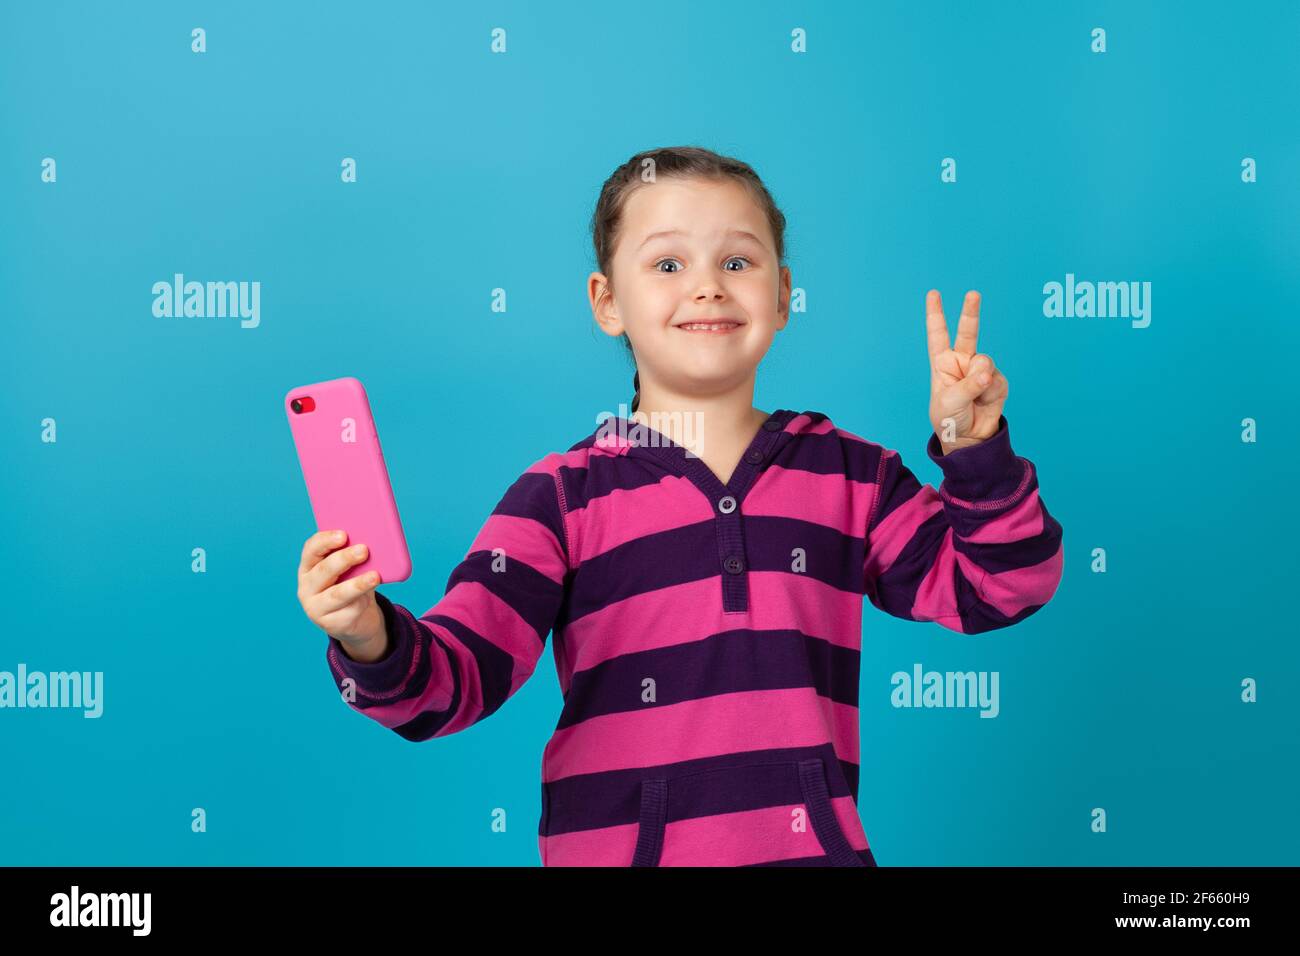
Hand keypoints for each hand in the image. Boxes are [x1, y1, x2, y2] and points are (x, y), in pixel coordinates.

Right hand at [297, 529, 387, 658]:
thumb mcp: (351, 570)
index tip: (343, 534)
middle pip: (324, 570)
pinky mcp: (330, 624)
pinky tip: (370, 599)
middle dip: (344, 558)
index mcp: (308, 567)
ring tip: (375, 576)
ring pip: (337, 594)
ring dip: (357, 584)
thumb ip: (355, 558)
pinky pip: (350, 610)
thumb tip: (375, 544)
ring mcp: (316, 608)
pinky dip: (363, 602)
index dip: (325, 540)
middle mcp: (307, 587)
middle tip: (364, 550)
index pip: (311, 550)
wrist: (354, 619)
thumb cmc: (350, 584)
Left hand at [925, 289, 1008, 453]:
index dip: (936, 314)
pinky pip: (996, 379)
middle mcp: (962, 362)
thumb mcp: (950, 403)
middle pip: (967, 332)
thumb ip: (967, 385)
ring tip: (973, 398)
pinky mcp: (996, 380)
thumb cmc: (950, 419)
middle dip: (970, 312)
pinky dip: (990, 391)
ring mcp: (980, 370)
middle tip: (973, 293)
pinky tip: (984, 401)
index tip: (933, 294)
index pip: (938, 335)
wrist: (969, 438)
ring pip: (985, 362)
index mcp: (943, 363)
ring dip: (979, 381)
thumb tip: (986, 373)